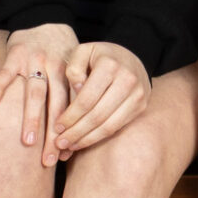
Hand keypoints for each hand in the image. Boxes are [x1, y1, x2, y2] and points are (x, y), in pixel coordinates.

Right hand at [0, 23, 80, 164]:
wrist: (44, 14)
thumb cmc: (60, 49)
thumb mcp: (74, 66)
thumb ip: (74, 93)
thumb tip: (81, 132)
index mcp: (70, 74)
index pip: (71, 109)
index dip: (68, 133)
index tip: (65, 157)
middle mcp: (55, 68)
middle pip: (55, 106)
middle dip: (52, 135)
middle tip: (48, 160)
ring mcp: (35, 60)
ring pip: (34, 92)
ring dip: (31, 118)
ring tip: (27, 142)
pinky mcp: (15, 52)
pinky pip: (6, 72)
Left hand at [52, 39, 150, 155]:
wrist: (129, 58)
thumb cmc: (99, 56)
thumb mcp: (82, 52)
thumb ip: (74, 69)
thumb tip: (77, 91)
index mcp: (110, 65)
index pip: (86, 99)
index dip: (70, 116)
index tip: (56, 127)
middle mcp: (127, 80)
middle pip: (97, 115)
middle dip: (76, 132)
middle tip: (59, 143)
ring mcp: (137, 94)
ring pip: (108, 126)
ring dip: (86, 139)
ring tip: (69, 146)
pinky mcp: (140, 106)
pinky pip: (117, 127)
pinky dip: (99, 137)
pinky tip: (84, 140)